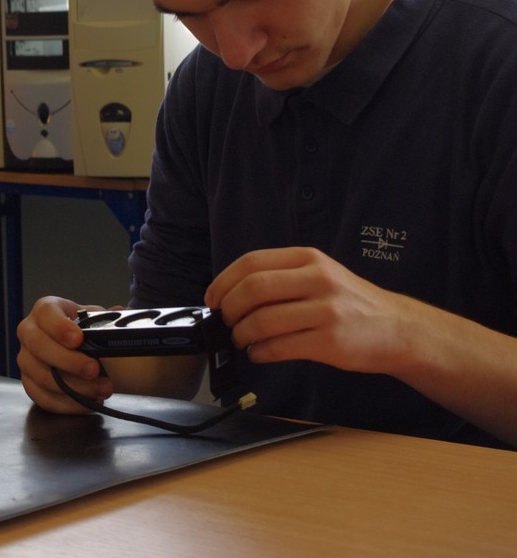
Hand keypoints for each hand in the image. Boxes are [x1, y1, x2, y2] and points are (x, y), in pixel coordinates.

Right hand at [16, 297, 112, 413]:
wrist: (73, 346)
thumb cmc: (81, 329)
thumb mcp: (94, 317)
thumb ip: (107, 317)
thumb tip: (122, 313)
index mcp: (44, 310)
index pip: (46, 313)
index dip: (59, 327)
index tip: (78, 339)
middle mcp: (29, 332)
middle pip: (39, 346)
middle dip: (69, 361)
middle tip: (94, 370)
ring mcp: (26, 360)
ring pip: (41, 376)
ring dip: (74, 387)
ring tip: (101, 389)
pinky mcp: (29, 384)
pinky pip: (43, 398)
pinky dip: (68, 404)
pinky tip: (88, 402)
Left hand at [205, 246, 415, 374]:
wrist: (398, 328)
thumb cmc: (350, 303)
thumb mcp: (321, 274)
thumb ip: (282, 277)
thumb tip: (231, 293)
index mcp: (309, 259)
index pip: (252, 262)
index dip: (224, 281)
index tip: (213, 298)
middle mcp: (318, 280)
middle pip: (253, 289)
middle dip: (230, 309)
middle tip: (226, 321)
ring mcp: (326, 310)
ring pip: (262, 321)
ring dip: (241, 335)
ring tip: (242, 340)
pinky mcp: (330, 341)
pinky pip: (279, 347)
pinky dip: (260, 353)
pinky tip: (260, 353)